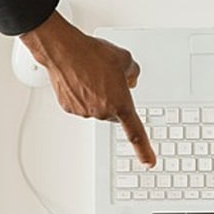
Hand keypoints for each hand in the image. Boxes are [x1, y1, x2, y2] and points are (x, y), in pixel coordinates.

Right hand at [21, 10, 155, 166]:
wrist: (64, 51)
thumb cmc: (93, 54)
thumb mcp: (125, 59)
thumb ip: (133, 73)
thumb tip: (130, 80)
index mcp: (120, 103)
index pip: (135, 133)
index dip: (144, 150)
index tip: (149, 162)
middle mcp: (103, 112)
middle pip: (115, 113)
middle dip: (115, 99)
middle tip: (108, 79)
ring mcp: (85, 111)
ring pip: (97, 108)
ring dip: (98, 95)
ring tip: (92, 74)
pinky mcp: (70, 108)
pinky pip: (82, 105)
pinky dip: (83, 95)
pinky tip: (80, 78)